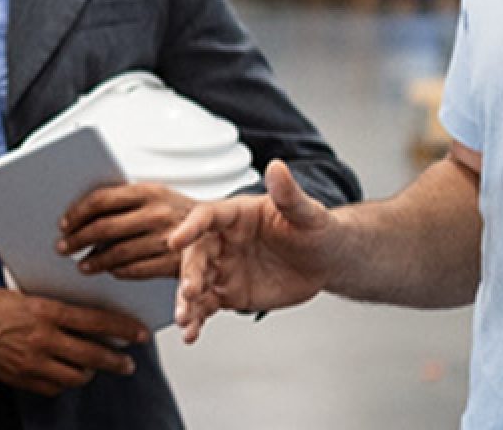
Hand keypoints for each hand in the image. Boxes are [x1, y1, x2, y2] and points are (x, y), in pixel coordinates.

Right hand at [0, 286, 145, 396]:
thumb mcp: (19, 294)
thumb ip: (49, 307)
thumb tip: (77, 315)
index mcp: (43, 311)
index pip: (95, 321)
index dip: (122, 329)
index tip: (139, 334)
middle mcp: (41, 339)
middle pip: (93, 354)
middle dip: (116, 360)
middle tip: (128, 362)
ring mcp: (30, 363)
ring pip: (75, 376)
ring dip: (89, 372)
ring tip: (94, 367)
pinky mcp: (19, 378)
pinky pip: (52, 387)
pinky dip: (63, 382)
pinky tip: (64, 374)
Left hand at [57, 182, 197, 278]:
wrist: (219, 230)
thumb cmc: (177, 212)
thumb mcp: (154, 196)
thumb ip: (123, 202)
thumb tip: (82, 214)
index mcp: (148, 191)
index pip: (101, 199)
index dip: (77, 213)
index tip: (64, 224)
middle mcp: (157, 212)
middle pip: (104, 227)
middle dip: (78, 240)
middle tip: (64, 247)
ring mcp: (166, 238)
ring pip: (117, 252)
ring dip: (95, 261)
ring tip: (82, 265)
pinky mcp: (173, 262)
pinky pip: (135, 270)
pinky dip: (118, 271)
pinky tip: (109, 271)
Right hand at [166, 160, 336, 341]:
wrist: (326, 260)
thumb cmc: (317, 229)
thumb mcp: (307, 213)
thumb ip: (289, 194)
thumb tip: (278, 167)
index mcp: (236, 215)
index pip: (207, 216)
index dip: (190, 227)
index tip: (176, 239)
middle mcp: (223, 240)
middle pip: (197, 254)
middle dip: (189, 274)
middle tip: (189, 292)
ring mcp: (224, 268)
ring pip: (196, 283)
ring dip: (187, 302)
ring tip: (184, 321)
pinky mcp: (229, 293)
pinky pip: (207, 306)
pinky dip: (197, 320)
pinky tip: (191, 334)